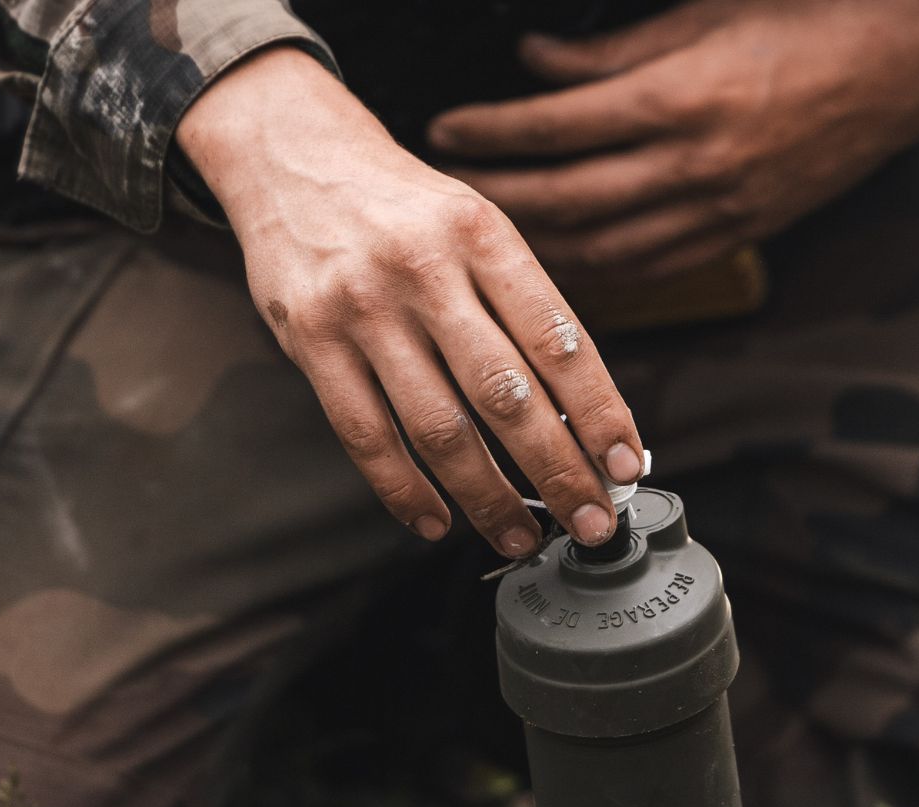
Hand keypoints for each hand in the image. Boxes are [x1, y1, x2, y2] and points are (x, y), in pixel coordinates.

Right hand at [177, 47, 644, 557]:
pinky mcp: (310, 342)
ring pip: (437, 428)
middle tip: (589, 522)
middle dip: (556, 470)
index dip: (599, 412)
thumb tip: (582, 416)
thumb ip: (522, 308)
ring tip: (518, 535)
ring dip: (485, 496)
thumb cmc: (406, 209)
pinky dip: (404, 491)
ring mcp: (362, 308)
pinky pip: (365, 436)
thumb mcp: (477, 226)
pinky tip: (437, 522)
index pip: (557, 339)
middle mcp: (424, 270)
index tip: (624, 465)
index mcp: (483, 236)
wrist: (295, 159)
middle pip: (504, 395)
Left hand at [428, 0, 918, 278]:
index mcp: (683, 97)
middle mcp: (697, 164)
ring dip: (538, 248)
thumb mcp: (706, 9)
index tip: (445, 129)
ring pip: (606, 249)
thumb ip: (615, 47)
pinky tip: (562, 269)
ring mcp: (724, 208)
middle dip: (497, 196)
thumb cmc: (815, 16)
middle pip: (567, 197)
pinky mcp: (745, 232)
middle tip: (443, 193)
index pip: (559, 125)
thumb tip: (536, 63)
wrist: (914, 60)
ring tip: (486, 238)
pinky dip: (601, 275)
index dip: (494, 131)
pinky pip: (656, 269)